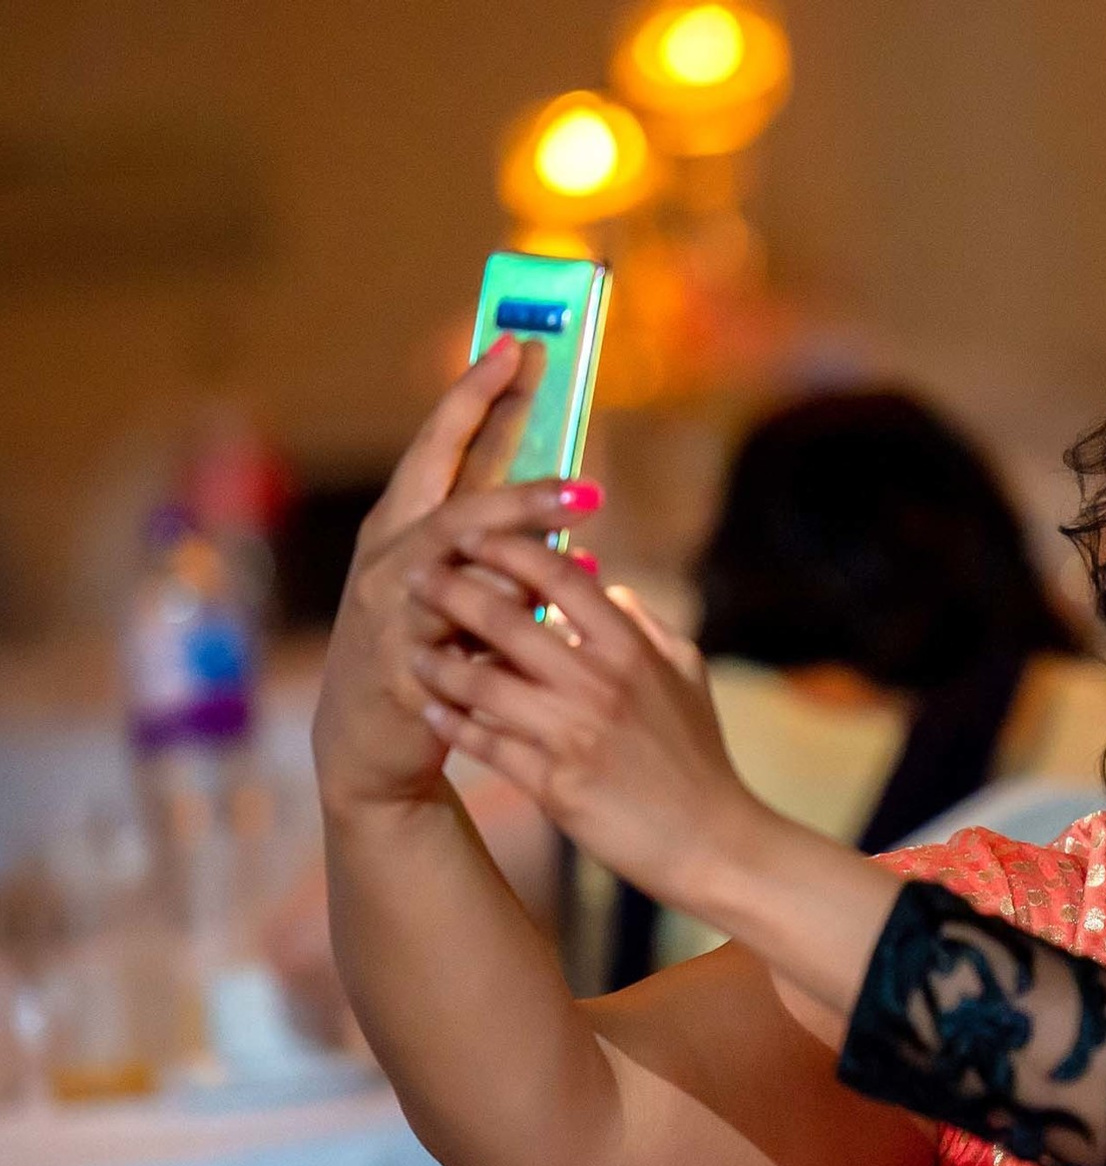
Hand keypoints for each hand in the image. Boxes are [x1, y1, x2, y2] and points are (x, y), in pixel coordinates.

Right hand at [312, 337, 600, 813]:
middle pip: (454, 506)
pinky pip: (459, 642)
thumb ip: (503, 538)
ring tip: (584, 550)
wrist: (372, 739)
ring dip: (521, 560)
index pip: (438, 445)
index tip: (515, 344)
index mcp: (402, 524)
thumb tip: (574, 487)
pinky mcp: (403, 669)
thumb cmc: (427, 646)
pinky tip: (550, 623)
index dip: (473, 393)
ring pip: (457, 573)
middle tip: (590, 485)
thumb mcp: (460, 582)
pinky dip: (504, 632)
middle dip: (520, 490)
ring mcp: (389, 612)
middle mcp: (389, 557)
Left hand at [401, 538, 775, 910]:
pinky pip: (484, 743)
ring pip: (481, 682)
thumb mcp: (688, 677)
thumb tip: (610, 589)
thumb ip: (647, 627)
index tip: (472, 536)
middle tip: (417, 579)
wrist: (711, 842)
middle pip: (504, 619)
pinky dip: (452, 723)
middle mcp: (600, 684)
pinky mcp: (552, 783)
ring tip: (414, 650)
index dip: (508, 549)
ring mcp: (573, 734)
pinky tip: (432, 710)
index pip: (560, 577)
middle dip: (450, 591)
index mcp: (632, 651)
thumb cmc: (699, 758)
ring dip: (439, 661)